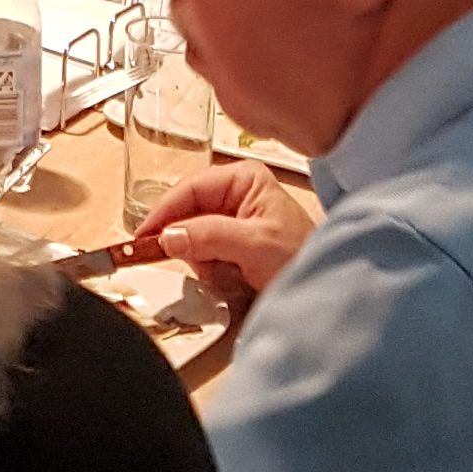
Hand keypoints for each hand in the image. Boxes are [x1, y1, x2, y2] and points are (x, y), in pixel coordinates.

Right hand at [127, 158, 319, 300]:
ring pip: (193, 239)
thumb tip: (168, 236)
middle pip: (187, 214)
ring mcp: (234, 221)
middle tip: (210, 265)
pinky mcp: (234, 246)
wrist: (328, 292)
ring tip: (232, 275)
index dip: (165, 212)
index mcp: (242, 179)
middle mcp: (236, 194)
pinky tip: (235, 280)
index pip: (190, 188)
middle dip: (194, 244)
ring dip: (206, 262)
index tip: (144, 237)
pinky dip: (213, 272)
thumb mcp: (255, 244)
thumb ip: (210, 236)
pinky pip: (205, 257)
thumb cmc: (301, 258)